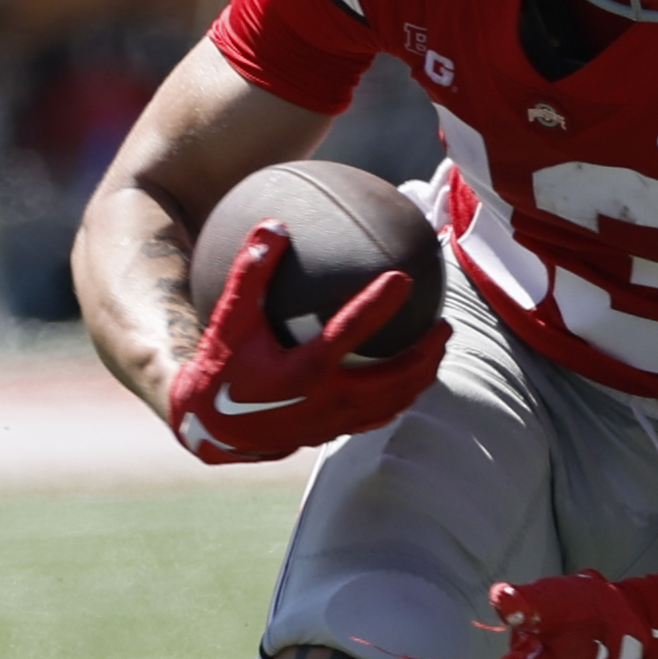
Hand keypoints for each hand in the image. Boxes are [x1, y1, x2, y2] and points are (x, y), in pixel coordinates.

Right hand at [164, 224, 446, 464]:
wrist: (213, 428)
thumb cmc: (222, 368)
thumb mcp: (230, 319)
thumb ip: (251, 274)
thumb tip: (273, 226)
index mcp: (305, 369)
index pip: (351, 330)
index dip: (379, 303)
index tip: (403, 278)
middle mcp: (327, 398)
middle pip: (395, 375)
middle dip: (427, 350)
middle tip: (444, 323)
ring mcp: (336, 420)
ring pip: (395, 400)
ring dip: (423, 375)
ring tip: (439, 349)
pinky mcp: (336, 433)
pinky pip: (380, 416)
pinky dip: (402, 397)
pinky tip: (412, 382)